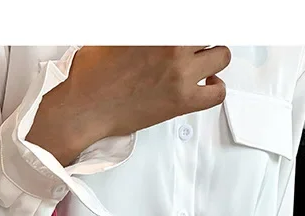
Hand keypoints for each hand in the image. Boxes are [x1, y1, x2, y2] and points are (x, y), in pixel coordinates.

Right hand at [28, 45, 231, 164]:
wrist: (83, 110)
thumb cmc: (91, 78)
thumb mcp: (113, 36)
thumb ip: (140, 30)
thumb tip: (148, 33)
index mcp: (157, 28)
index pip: (194, 16)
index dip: (193, 26)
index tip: (188, 36)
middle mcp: (173, 46)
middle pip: (209, 31)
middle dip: (201, 39)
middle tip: (193, 46)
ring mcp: (180, 73)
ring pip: (222, 56)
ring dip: (213, 58)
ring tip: (202, 63)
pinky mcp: (181, 101)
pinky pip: (217, 93)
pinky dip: (217, 87)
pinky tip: (208, 84)